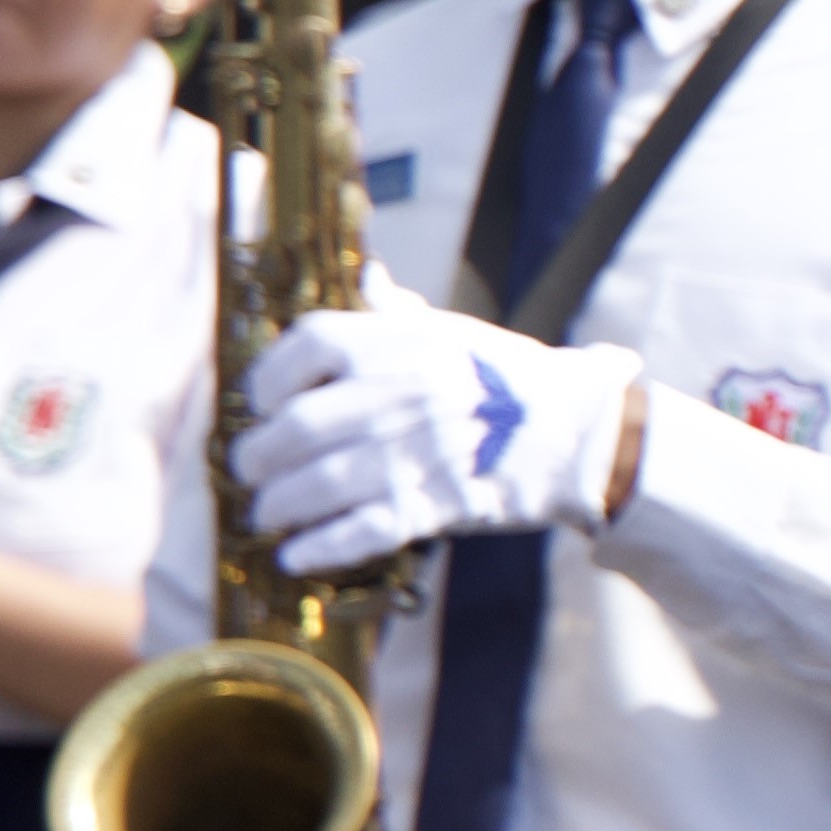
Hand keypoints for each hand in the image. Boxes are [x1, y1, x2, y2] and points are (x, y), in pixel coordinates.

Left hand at [234, 310, 642, 579]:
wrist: (579, 431)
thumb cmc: (508, 379)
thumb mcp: (453, 332)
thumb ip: (398, 311)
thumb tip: (367, 277)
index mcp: (400, 343)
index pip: (305, 347)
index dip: (269, 379)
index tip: (263, 402)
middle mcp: (398, 393)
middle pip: (296, 427)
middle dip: (258, 457)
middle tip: (251, 470)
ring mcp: (414, 452)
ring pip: (316, 484)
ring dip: (278, 505)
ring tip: (268, 512)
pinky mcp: (435, 504)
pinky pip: (361, 529)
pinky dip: (321, 546)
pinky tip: (296, 553)